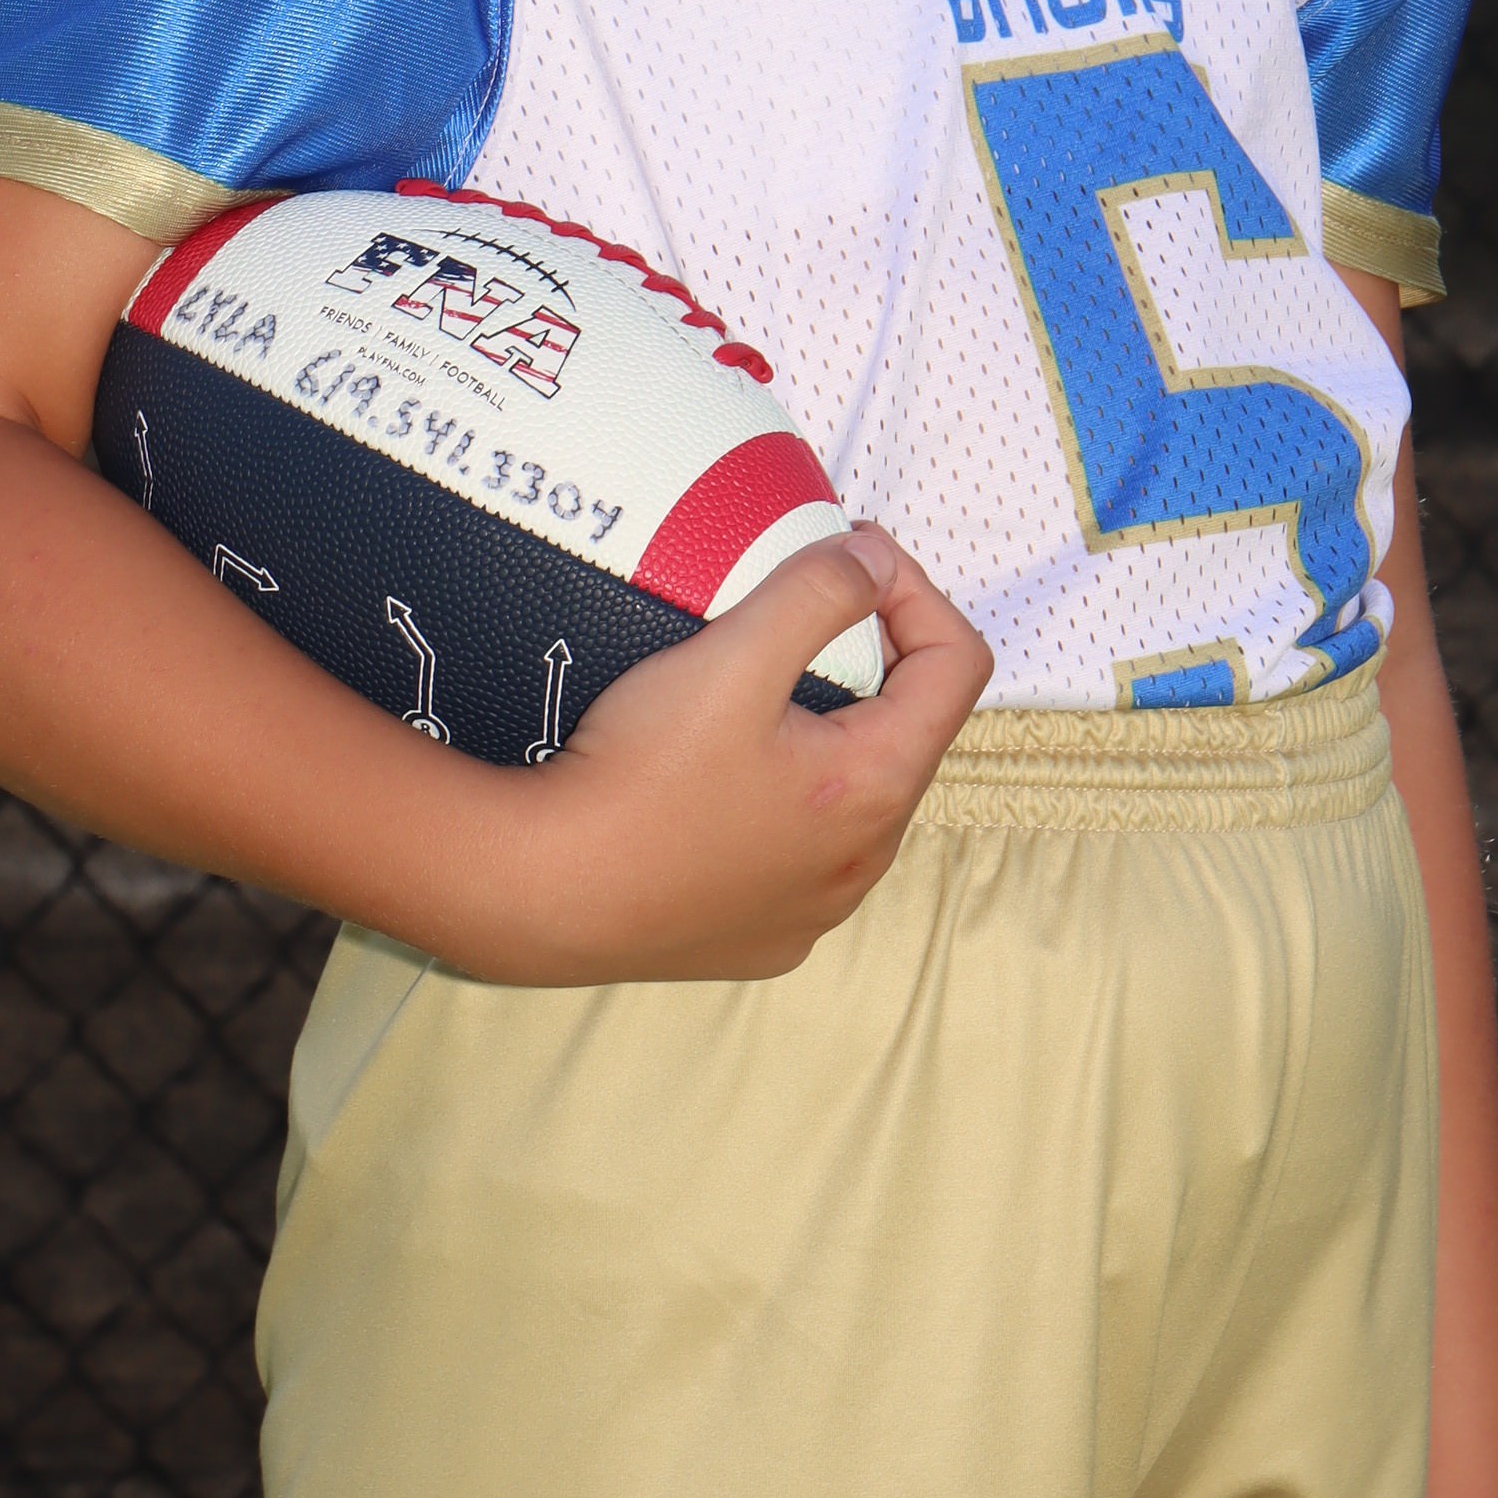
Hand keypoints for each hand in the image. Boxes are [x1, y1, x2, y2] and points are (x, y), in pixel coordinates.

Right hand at [449, 524, 989, 987]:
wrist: (540, 893)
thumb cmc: (638, 776)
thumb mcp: (733, 657)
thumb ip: (818, 592)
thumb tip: (877, 560)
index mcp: (877, 788)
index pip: (957, 666)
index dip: (918, 593)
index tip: (854, 559)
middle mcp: (866, 862)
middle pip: (907, 731)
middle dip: (871, 662)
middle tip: (797, 615)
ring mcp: (816, 910)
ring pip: (854, 796)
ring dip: (828, 733)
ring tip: (753, 692)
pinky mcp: (765, 938)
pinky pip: (802, 852)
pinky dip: (785, 798)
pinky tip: (720, 777)